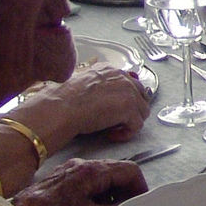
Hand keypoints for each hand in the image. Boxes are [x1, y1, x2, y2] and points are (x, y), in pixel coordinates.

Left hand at [11, 158, 144, 205]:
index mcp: (93, 171)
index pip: (130, 170)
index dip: (140, 187)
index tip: (140, 205)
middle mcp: (84, 163)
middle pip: (118, 170)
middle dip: (126, 190)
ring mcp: (72, 167)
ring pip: (104, 174)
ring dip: (112, 192)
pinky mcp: (63, 175)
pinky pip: (89, 178)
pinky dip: (98, 191)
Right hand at [20, 62, 149, 144]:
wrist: (62, 107)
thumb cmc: (66, 98)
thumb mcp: (83, 82)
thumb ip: (98, 84)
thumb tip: (104, 97)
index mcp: (111, 70)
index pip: (130, 83)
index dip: (125, 98)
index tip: (115, 109)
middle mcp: (123, 77)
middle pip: (141, 95)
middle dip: (132, 109)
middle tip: (118, 120)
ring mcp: (129, 92)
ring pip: (143, 111)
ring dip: (130, 122)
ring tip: (113, 129)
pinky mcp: (129, 109)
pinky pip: (137, 125)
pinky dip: (127, 133)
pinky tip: (112, 135)